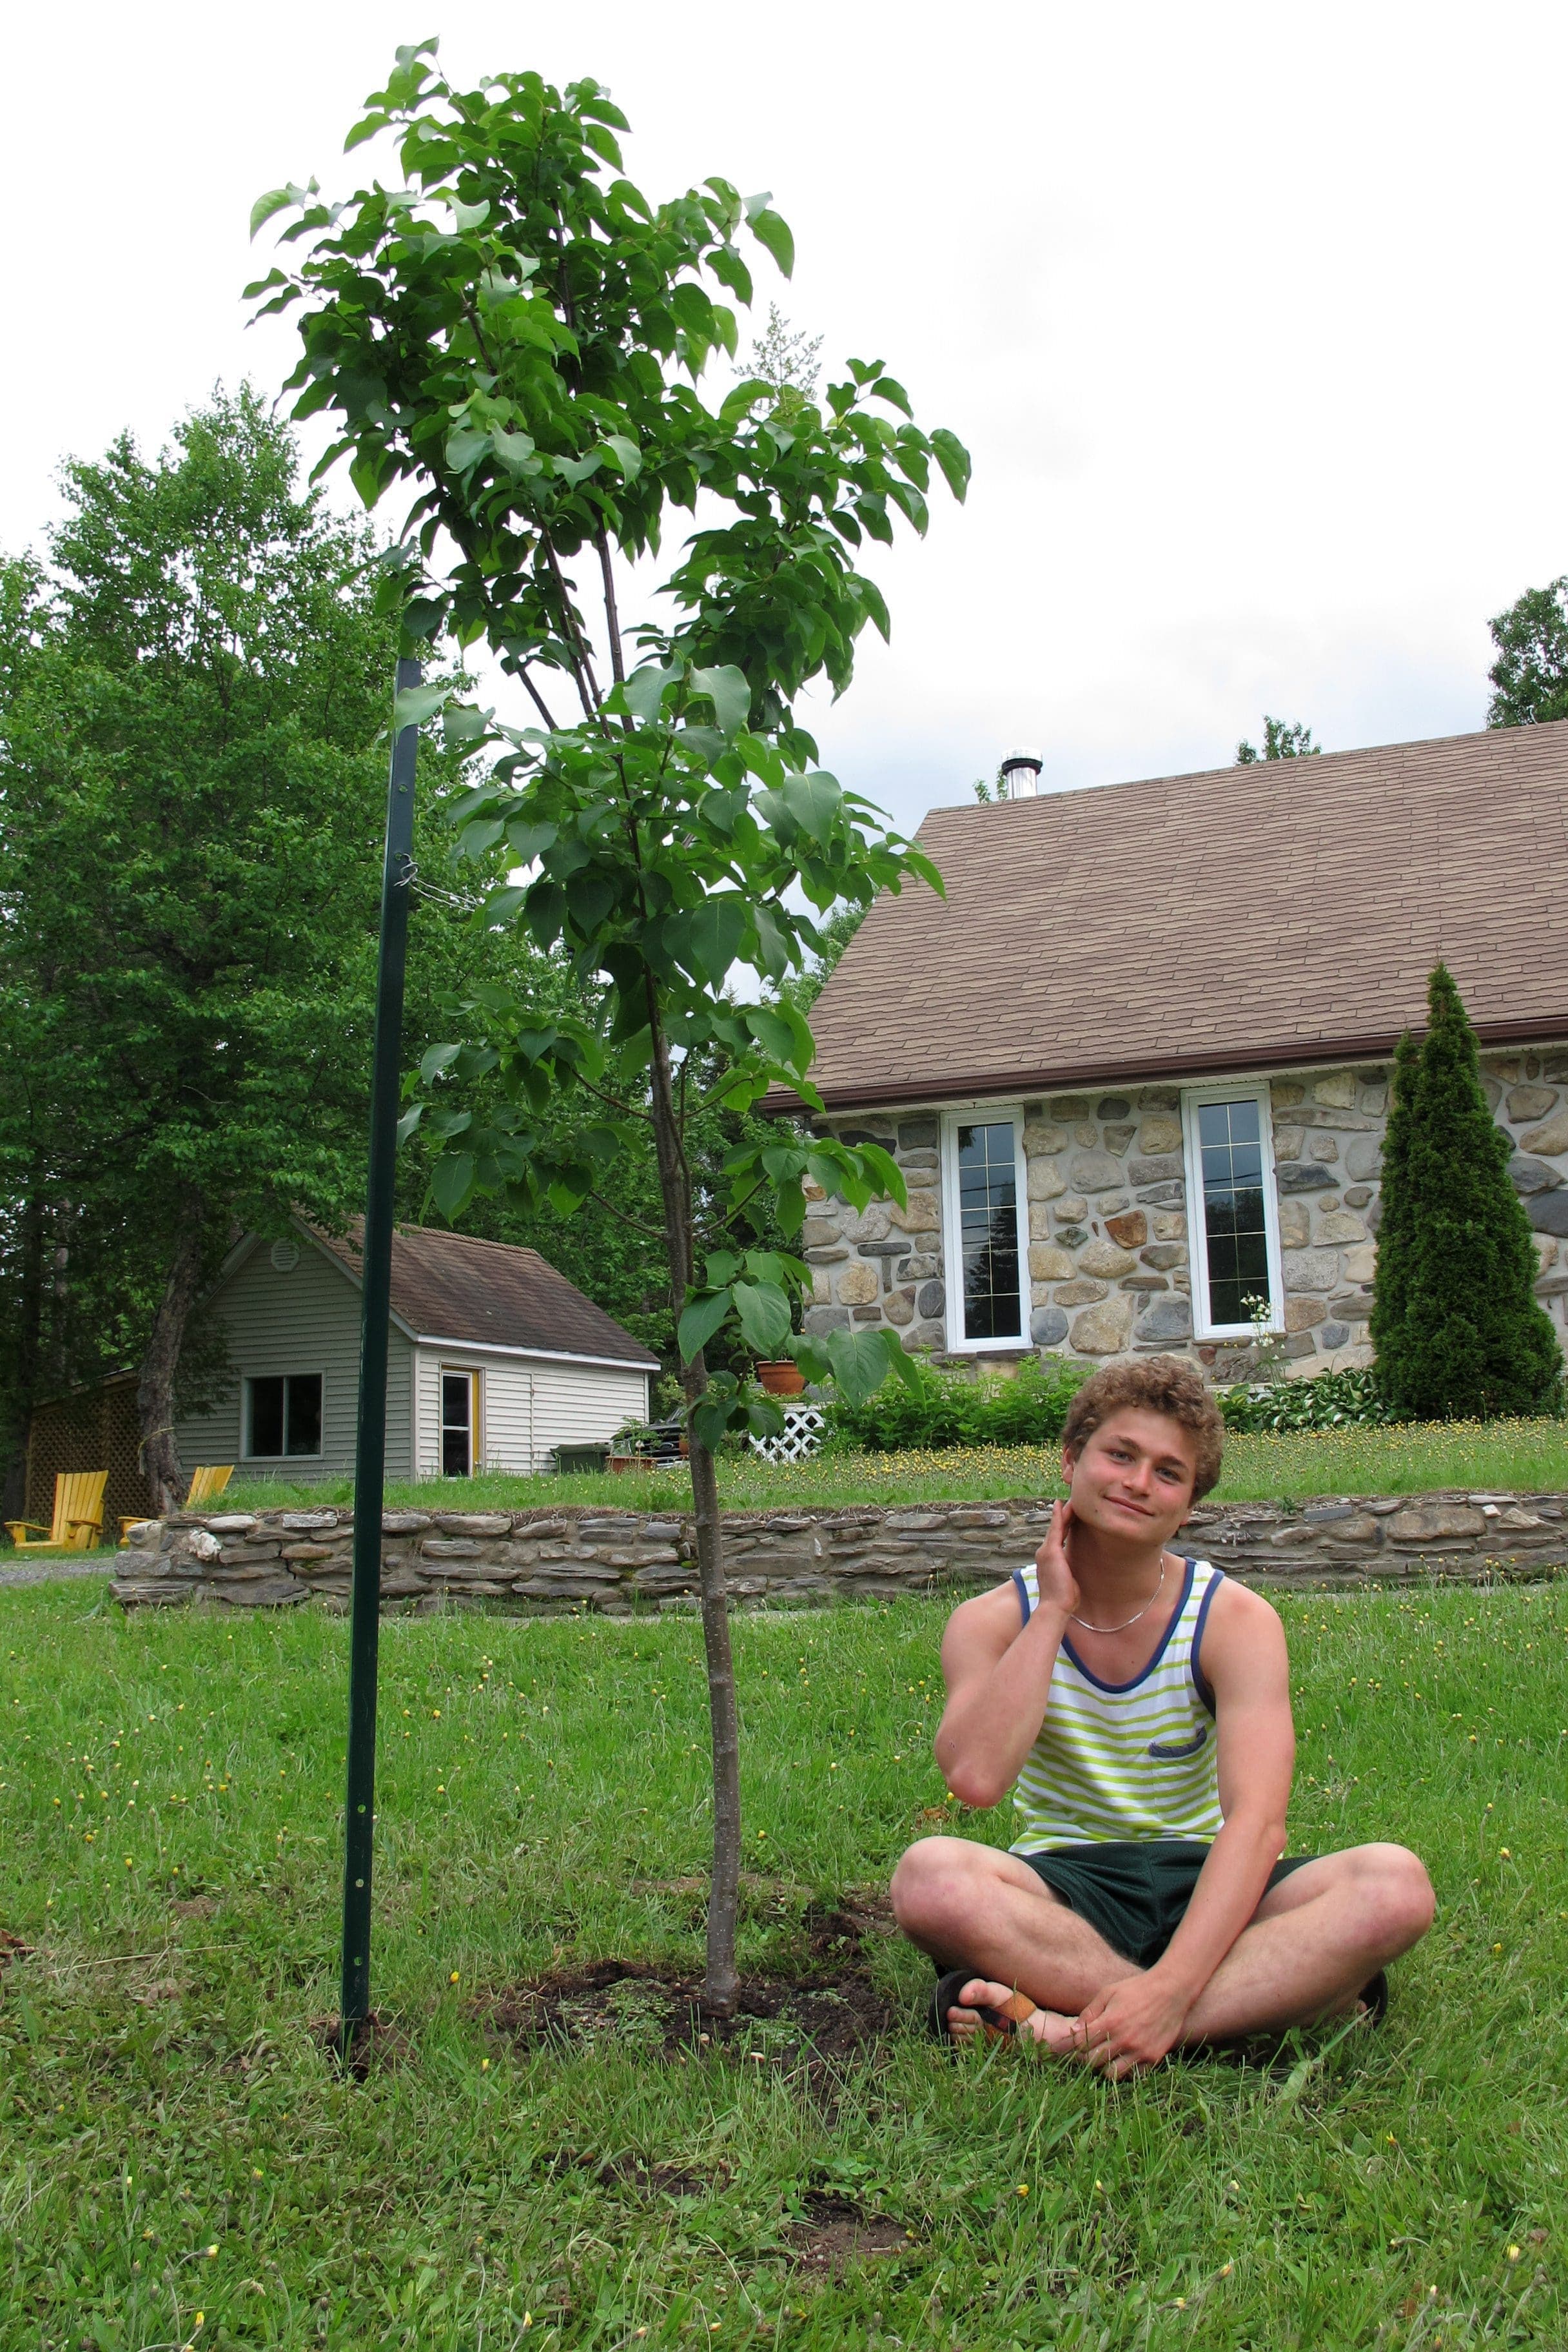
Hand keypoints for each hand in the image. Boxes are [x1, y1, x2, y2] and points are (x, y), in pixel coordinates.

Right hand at [1034, 1501, 1079, 1618]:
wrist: (1055, 1608)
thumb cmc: (1063, 1599)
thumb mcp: (1068, 1581)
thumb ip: (1070, 1572)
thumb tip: (1075, 1572)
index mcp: (1049, 1560)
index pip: (1057, 1537)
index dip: (1063, 1525)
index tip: (1069, 1514)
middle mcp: (1044, 1553)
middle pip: (1056, 1528)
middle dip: (1063, 1515)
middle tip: (1071, 1501)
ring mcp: (1046, 1551)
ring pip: (1056, 1526)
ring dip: (1063, 1512)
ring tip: (1071, 1499)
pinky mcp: (1051, 1552)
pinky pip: (1056, 1529)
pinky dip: (1059, 1516)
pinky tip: (1061, 1505)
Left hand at [1068, 1970, 1190, 2078]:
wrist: (1170, 1991)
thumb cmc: (1136, 1989)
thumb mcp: (1108, 1993)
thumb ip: (1089, 2012)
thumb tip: (1074, 2031)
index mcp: (1110, 2022)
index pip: (1081, 2044)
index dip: (1076, 2043)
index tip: (1079, 2040)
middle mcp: (1124, 2040)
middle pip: (1092, 2061)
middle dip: (1086, 2056)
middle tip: (1090, 2050)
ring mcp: (1139, 2051)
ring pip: (1111, 2074)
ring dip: (1104, 2067)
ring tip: (1107, 2057)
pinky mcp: (1153, 2058)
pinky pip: (1133, 2075)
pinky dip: (1126, 2070)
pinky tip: (1124, 2058)